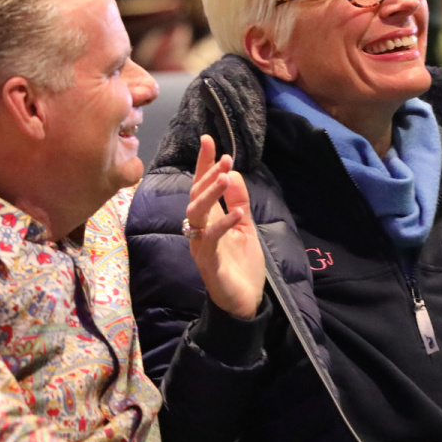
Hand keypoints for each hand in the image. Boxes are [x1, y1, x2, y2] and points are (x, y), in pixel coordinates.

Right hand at [185, 135, 265, 318]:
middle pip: (196, 195)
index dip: (203, 163)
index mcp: (208, 219)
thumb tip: (234, 173)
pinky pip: (211, 238)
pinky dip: (223, 223)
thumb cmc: (241, 265)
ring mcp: (200, 245)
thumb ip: (239, 201)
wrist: (244, 302)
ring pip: (197, 213)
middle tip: (224, 158)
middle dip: (208, 174)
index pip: (201, 185)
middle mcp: (199, 229)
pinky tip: (237, 213)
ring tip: (226, 177)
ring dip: (211, 194)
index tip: (208, 139)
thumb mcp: (245, 226)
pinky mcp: (208, 261)